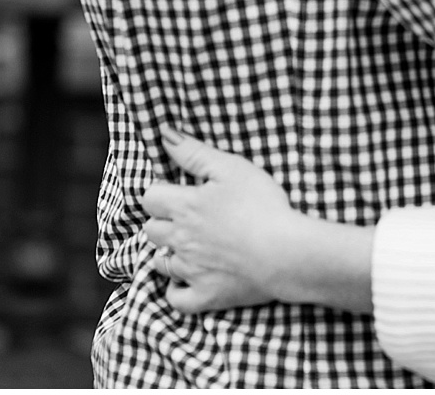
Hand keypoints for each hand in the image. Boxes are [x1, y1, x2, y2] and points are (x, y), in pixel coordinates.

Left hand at [141, 127, 301, 313]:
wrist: (284, 252)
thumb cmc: (262, 205)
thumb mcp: (232, 168)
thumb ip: (194, 153)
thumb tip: (164, 134)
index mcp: (184, 207)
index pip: (150, 197)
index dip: (162, 192)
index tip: (179, 191)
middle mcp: (178, 240)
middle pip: (151, 230)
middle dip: (163, 221)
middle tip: (187, 217)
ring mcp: (189, 271)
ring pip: (160, 262)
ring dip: (168, 252)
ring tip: (190, 245)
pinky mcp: (203, 296)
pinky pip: (175, 298)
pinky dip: (177, 290)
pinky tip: (187, 280)